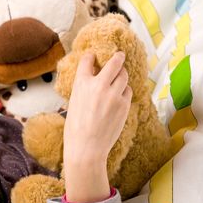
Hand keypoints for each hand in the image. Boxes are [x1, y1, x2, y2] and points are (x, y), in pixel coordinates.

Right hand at [63, 51, 131, 202]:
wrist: (87, 147)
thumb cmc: (75, 129)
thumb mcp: (73, 102)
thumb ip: (84, 89)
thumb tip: (92, 81)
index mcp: (82, 83)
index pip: (87, 60)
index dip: (91, 57)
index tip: (93, 56)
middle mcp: (99, 85)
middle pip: (114, 63)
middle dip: (118, 57)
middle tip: (120, 55)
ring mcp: (114, 95)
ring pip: (124, 76)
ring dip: (122, 75)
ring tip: (120, 77)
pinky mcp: (124, 105)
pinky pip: (128, 91)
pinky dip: (124, 92)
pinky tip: (120, 96)